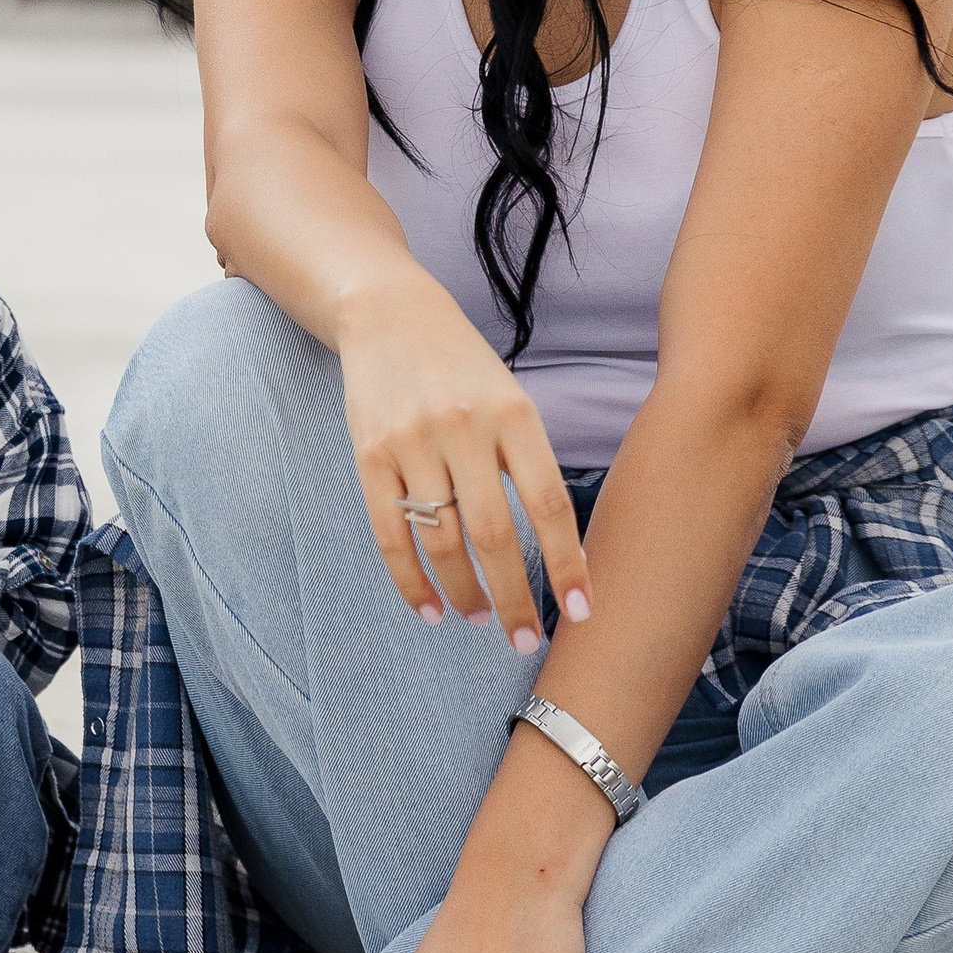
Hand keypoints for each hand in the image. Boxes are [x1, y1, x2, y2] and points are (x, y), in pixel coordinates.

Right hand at [339, 277, 588, 643]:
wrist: (388, 312)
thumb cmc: (463, 367)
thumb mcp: (511, 398)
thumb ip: (530, 464)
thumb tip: (560, 551)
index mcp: (514, 413)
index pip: (548, 503)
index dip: (566, 564)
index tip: (583, 612)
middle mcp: (464, 427)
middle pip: (494, 533)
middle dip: (515, 598)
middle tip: (527, 641)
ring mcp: (413, 441)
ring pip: (442, 540)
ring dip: (464, 592)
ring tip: (481, 618)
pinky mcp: (369, 453)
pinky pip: (390, 532)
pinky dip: (409, 581)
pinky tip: (428, 609)